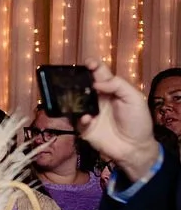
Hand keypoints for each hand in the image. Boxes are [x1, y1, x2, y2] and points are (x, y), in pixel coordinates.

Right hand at [80, 65, 161, 181]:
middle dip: (77, 79)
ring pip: (75, 101)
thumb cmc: (138, 121)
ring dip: (73, 97)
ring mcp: (90, 112)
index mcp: (111, 90)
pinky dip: (80, 118)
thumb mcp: (134, 98)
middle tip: (72, 76)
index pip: (100, 74)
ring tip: (74, 96)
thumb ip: (118, 86)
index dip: (93, 67)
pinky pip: (76, 119)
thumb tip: (95, 84)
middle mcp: (98, 99)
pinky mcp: (84, 127)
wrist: (135, 147)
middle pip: (84, 85)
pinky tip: (88, 119)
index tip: (88, 63)